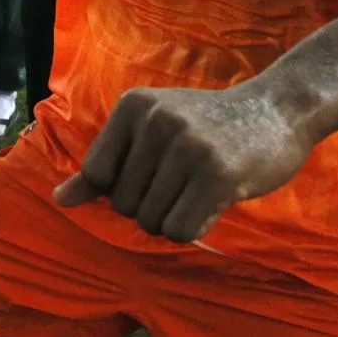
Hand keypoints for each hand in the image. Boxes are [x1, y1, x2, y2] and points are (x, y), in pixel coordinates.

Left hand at [52, 84, 311, 242]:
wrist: (278, 110)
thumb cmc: (206, 126)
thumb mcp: (150, 130)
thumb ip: (105, 165)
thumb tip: (59, 199)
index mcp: (133, 106)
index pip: (96, 175)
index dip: (119, 190)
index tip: (151, 177)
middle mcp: (156, 122)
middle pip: (123, 204)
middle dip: (149, 207)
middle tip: (182, 184)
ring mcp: (187, 147)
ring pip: (151, 221)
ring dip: (172, 220)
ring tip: (197, 191)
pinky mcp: (218, 174)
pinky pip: (180, 229)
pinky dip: (192, 229)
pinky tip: (211, 204)